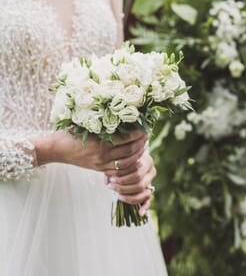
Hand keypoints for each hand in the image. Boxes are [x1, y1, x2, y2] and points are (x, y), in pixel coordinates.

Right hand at [32, 129, 147, 173]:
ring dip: (138, 154)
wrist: (57, 149)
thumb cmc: (70, 133)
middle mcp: (102, 155)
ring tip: (143, 146)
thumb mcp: (86, 125)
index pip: (126, 138)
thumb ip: (103, 124)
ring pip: (127, 162)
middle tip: (147, 135)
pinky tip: (133, 157)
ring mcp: (101, 164)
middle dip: (142, 143)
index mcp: (100, 142)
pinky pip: (119, 170)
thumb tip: (122, 117)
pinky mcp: (99, 169)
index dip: (138, 133)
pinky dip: (129, 165)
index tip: (144, 127)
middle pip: (130, 151)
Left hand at [106, 152, 156, 216]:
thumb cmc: (122, 159)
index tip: (110, 179)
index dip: (122, 178)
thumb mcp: (119, 160)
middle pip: (139, 184)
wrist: (127, 159)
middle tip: (110, 186)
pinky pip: (148, 201)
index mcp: (147, 161)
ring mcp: (150, 182)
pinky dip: (145, 207)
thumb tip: (108, 180)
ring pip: (143, 193)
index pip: (136, 173)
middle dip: (123, 187)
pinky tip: (140, 213)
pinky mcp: (148, 191)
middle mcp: (151, 172)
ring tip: (117, 195)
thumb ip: (114, 168)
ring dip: (129, 196)